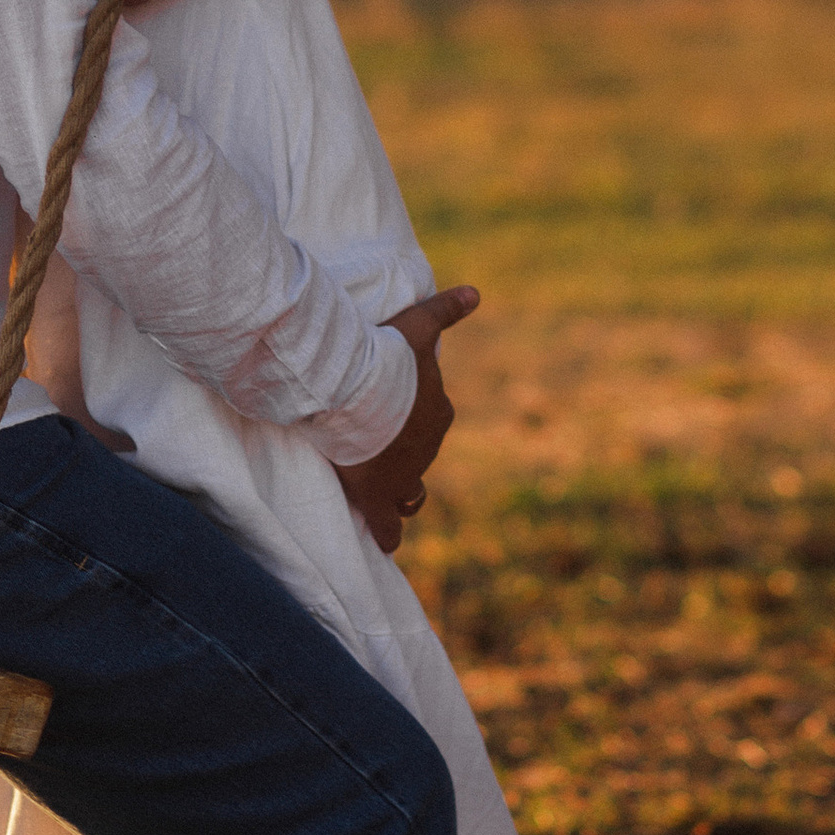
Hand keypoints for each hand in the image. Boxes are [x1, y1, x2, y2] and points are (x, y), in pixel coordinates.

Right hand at [340, 284, 478, 554]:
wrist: (357, 389)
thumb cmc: (384, 356)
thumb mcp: (418, 327)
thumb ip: (445, 311)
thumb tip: (476, 293)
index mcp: (438, 411)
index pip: (432, 421)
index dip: (412, 421)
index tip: (391, 418)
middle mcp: (428, 448)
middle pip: (420, 457)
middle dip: (403, 455)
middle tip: (375, 448)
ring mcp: (405, 476)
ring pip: (412, 493)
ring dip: (401, 493)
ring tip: (384, 492)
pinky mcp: (377, 497)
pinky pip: (388, 527)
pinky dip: (387, 534)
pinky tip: (386, 542)